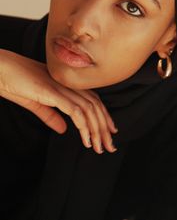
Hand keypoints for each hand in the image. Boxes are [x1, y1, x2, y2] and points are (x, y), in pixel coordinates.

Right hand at [0, 49, 117, 153]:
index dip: (103, 116)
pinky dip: (83, 126)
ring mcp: (60, 88)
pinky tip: (86, 140)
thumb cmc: (14, 82)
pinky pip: (74, 110)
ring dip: (97, 130)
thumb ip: (51, 115)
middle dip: (104, 127)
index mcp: (65, 85)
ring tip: (100, 147)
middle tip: (110, 146)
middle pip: (95, 105)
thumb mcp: (35, 103)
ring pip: (88, 109)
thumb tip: (63, 129)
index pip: (92, 100)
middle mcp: (67, 85)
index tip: (109, 132)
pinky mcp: (52, 92)